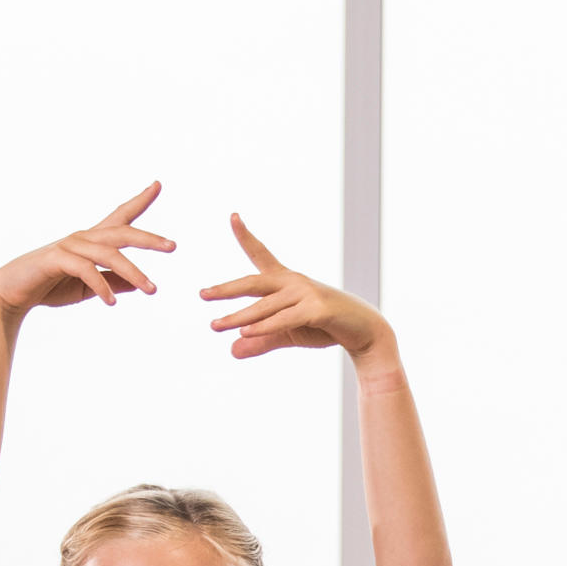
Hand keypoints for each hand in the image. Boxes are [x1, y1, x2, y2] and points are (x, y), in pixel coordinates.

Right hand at [0, 183, 175, 315]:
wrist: (13, 292)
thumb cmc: (50, 286)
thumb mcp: (88, 288)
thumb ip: (111, 283)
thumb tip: (136, 285)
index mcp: (92, 241)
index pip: (120, 217)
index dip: (139, 201)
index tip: (157, 184)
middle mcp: (83, 238)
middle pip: (122, 232)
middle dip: (148, 238)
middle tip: (173, 246)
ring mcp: (69, 246)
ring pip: (109, 254)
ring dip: (133, 273)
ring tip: (151, 290)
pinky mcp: (56, 259)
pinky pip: (85, 270)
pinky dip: (101, 285)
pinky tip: (112, 301)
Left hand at [200, 215, 384, 358]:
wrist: (364, 332)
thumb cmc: (326, 327)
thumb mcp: (288, 334)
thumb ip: (261, 340)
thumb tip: (232, 350)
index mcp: (286, 280)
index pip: (261, 254)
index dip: (245, 236)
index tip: (232, 215)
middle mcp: (294, 281)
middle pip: (253, 283)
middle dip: (226, 289)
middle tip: (202, 295)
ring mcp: (306, 293)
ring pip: (265, 306)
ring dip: (239, 317)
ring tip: (215, 325)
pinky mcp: (317, 310)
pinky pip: (284, 320)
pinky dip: (263, 327)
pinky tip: (245, 332)